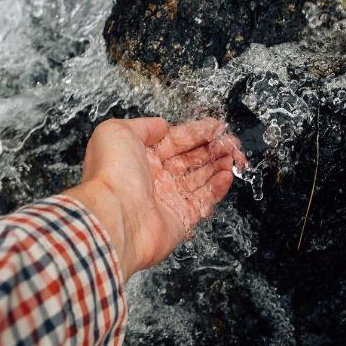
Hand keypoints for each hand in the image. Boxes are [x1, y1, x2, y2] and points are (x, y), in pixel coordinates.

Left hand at [64, 117, 245, 280]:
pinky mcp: (181, 220)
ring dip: (218, 165)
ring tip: (233, 156)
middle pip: (189, 159)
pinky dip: (218, 188)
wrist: (115, 216)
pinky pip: (204, 201)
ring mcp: (167, 199)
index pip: (174, 141)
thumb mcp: (117, 132)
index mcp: (139, 157)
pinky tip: (228, 174)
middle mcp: (153, 178)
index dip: (196, 133)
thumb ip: (143, 126)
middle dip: (211, 148)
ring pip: (200, 179)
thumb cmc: (111, 174)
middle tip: (229, 141)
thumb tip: (160, 125)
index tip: (215, 127)